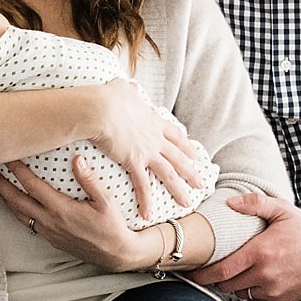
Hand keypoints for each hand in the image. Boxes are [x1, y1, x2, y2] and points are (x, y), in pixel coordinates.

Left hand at [0, 154, 153, 272]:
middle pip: (15, 200)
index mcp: (60, 210)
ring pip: (17, 213)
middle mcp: (49, 221)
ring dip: (3, 197)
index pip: (32, 186)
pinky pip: (26, 222)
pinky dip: (15, 209)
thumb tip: (77, 159)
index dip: (17, 170)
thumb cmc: (113, 226)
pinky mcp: (49, 238)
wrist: (116, 254)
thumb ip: (89, 180)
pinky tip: (13, 201)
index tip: (7, 156)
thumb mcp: (106, 201)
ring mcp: (47, 232)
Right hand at [84, 80, 201, 220]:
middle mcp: (154, 138)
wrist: (100, 108)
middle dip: (191, 171)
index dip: (184, 146)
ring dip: (178, 189)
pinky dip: (146, 200)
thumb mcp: (120, 89)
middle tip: (201, 182)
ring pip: (168, 173)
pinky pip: (142, 185)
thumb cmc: (106, 97)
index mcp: (152, 121)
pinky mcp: (134, 161)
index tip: (194, 154)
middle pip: (178, 157)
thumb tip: (130, 86)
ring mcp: (147, 151)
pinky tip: (149, 214)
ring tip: (188, 203)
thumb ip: (127, 89)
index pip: (174, 136)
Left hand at [190, 193, 300, 300]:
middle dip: (216, 278)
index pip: (220, 271)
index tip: (192, 272)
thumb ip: (255, 203)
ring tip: (239, 272)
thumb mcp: (283, 210)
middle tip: (216, 268)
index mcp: (260, 253)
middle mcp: (266, 275)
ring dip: (234, 285)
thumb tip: (230, 202)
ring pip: (239, 294)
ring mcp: (275, 291)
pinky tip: (255, 280)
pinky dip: (250, 294)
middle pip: (225, 284)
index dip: (201, 274)